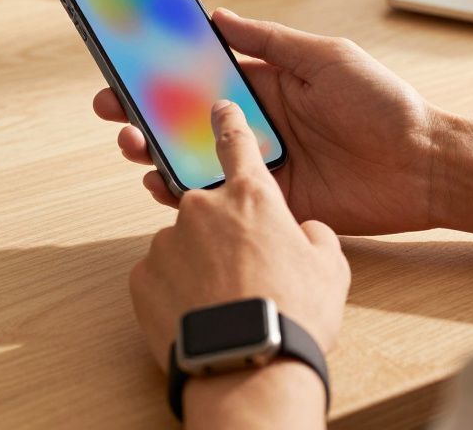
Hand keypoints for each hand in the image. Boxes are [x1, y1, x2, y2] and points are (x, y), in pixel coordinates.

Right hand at [95, 8, 440, 235]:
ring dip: (155, 149)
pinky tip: (160, 182)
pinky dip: (183, 191)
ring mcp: (259, 164)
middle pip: (186, 117)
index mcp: (267, 84)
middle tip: (112, 106)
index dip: (163, 68)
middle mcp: (256, 124)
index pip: (202, 73)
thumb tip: (218, 17)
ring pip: (193, 157)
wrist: (423, 166)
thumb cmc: (383, 104)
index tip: (127, 60)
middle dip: (143, 110)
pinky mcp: (268, 202)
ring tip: (132, 142)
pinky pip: (217, 197)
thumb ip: (270, 42)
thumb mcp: (325, 57)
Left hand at [129, 100, 350, 373]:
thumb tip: (305, 230)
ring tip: (226, 305)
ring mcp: (166, 241)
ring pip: (183, 245)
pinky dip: (176, 292)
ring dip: (199, 266)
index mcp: (250, 196)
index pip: (236, 142)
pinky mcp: (142, 277)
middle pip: (207, 207)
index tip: (217, 107)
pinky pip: (160, 276)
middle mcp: (201, 207)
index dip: (228, 122)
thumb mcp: (330, 269)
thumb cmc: (294, 314)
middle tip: (245, 273)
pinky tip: (200, 317)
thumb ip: (316, 235)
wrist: (248, 366)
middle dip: (223, 234)